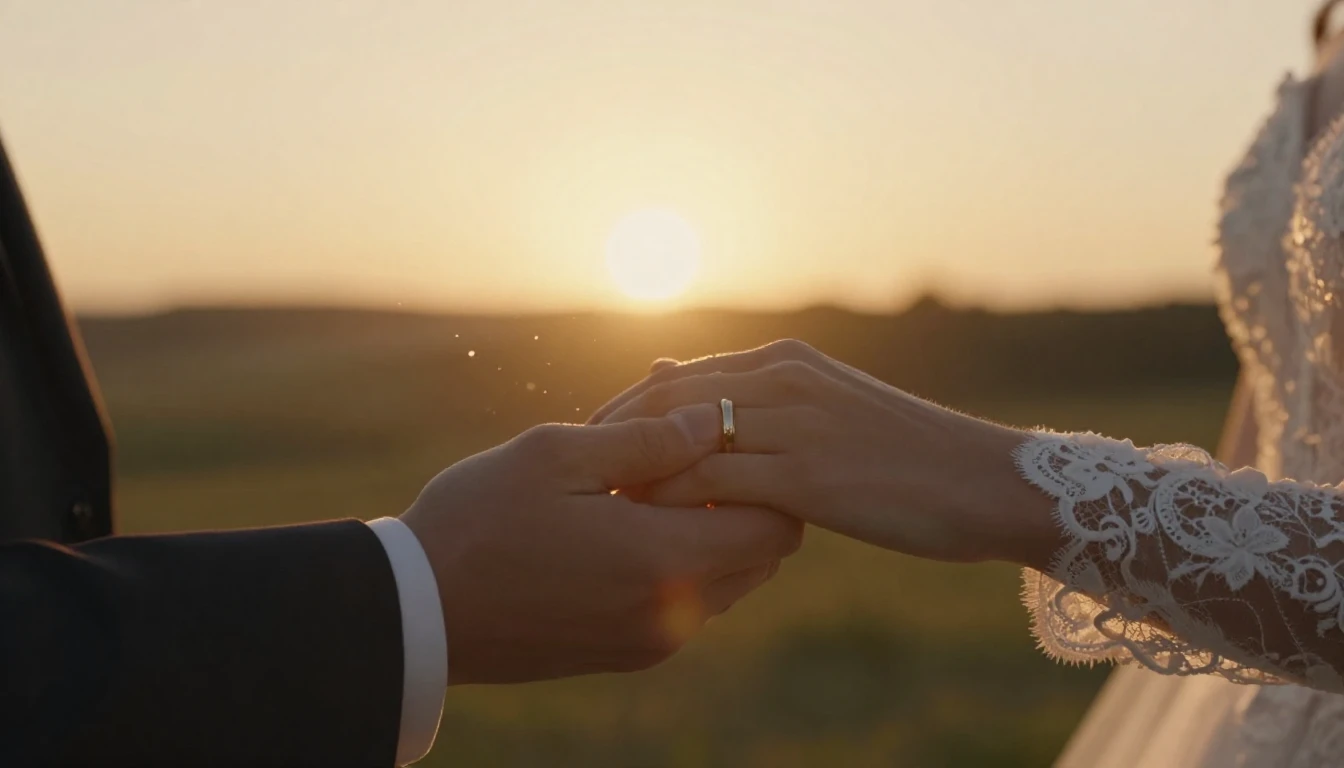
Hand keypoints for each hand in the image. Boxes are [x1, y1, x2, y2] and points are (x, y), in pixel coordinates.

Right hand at [400, 404, 801, 684]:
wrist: (419, 611)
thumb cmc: (480, 521)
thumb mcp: (558, 456)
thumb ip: (649, 438)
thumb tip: (715, 421)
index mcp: (665, 561)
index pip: (777, 526)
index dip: (764, 476)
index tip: (722, 438)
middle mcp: (673, 614)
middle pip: (762, 556)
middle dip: (742, 501)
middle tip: (686, 453)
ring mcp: (651, 641)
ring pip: (728, 581)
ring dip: (710, 531)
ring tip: (648, 482)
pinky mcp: (626, 654)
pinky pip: (688, 604)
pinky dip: (680, 562)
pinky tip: (625, 520)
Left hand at [592, 341, 1054, 566]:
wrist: (985, 483)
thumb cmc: (905, 456)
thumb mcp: (828, 410)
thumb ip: (761, 402)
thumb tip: (682, 382)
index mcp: (785, 361)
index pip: (674, 378)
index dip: (625, 416)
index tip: (594, 454)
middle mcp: (783, 379)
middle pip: (663, 399)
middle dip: (612, 439)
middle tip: (579, 484)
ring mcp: (794, 423)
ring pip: (680, 437)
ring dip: (634, 473)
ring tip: (601, 510)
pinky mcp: (808, 475)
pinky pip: (714, 482)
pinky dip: (674, 501)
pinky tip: (652, 531)